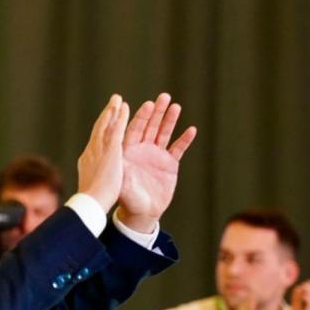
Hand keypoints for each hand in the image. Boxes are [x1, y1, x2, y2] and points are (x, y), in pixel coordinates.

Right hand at [77, 94, 128, 211]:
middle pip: (99, 128)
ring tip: (118, 99)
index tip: (105, 122)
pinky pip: (117, 129)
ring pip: (107, 125)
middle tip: (112, 103)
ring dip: (113, 111)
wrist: (91, 202)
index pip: (95, 141)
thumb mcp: (91, 187)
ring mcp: (100, 148)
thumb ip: (94, 180)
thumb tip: (91, 184)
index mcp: (88, 160)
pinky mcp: (111, 150)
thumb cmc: (91, 201)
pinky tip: (125, 107)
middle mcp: (92, 150)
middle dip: (106, 115)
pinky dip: (121, 117)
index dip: (100, 129)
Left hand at [115, 93, 196, 232]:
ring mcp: (157, 155)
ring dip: (170, 120)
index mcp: (129, 150)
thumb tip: (118, 161)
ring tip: (176, 106)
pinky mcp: (169, 164)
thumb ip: (122, 171)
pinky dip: (184, 140)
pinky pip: (178, 149)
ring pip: (164, 133)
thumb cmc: (127, 198)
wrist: (142, 212)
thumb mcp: (123, 184)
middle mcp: (143, 149)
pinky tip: (191, 130)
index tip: (147, 104)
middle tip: (164, 96)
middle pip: (150, 126)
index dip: (141, 116)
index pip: (135, 129)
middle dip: (157, 112)